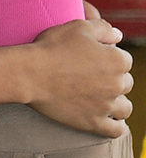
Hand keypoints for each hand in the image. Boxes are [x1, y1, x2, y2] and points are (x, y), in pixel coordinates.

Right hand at [27, 18, 132, 136]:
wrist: (31, 73)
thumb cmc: (52, 47)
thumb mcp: (78, 27)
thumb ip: (103, 29)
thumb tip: (118, 36)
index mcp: (116, 60)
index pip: (125, 60)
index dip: (110, 56)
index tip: (94, 57)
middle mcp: (116, 84)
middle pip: (126, 83)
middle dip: (114, 78)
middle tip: (93, 75)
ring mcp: (106, 106)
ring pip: (125, 108)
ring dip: (117, 102)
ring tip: (102, 97)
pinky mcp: (94, 123)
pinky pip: (116, 130)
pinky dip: (116, 125)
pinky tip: (109, 119)